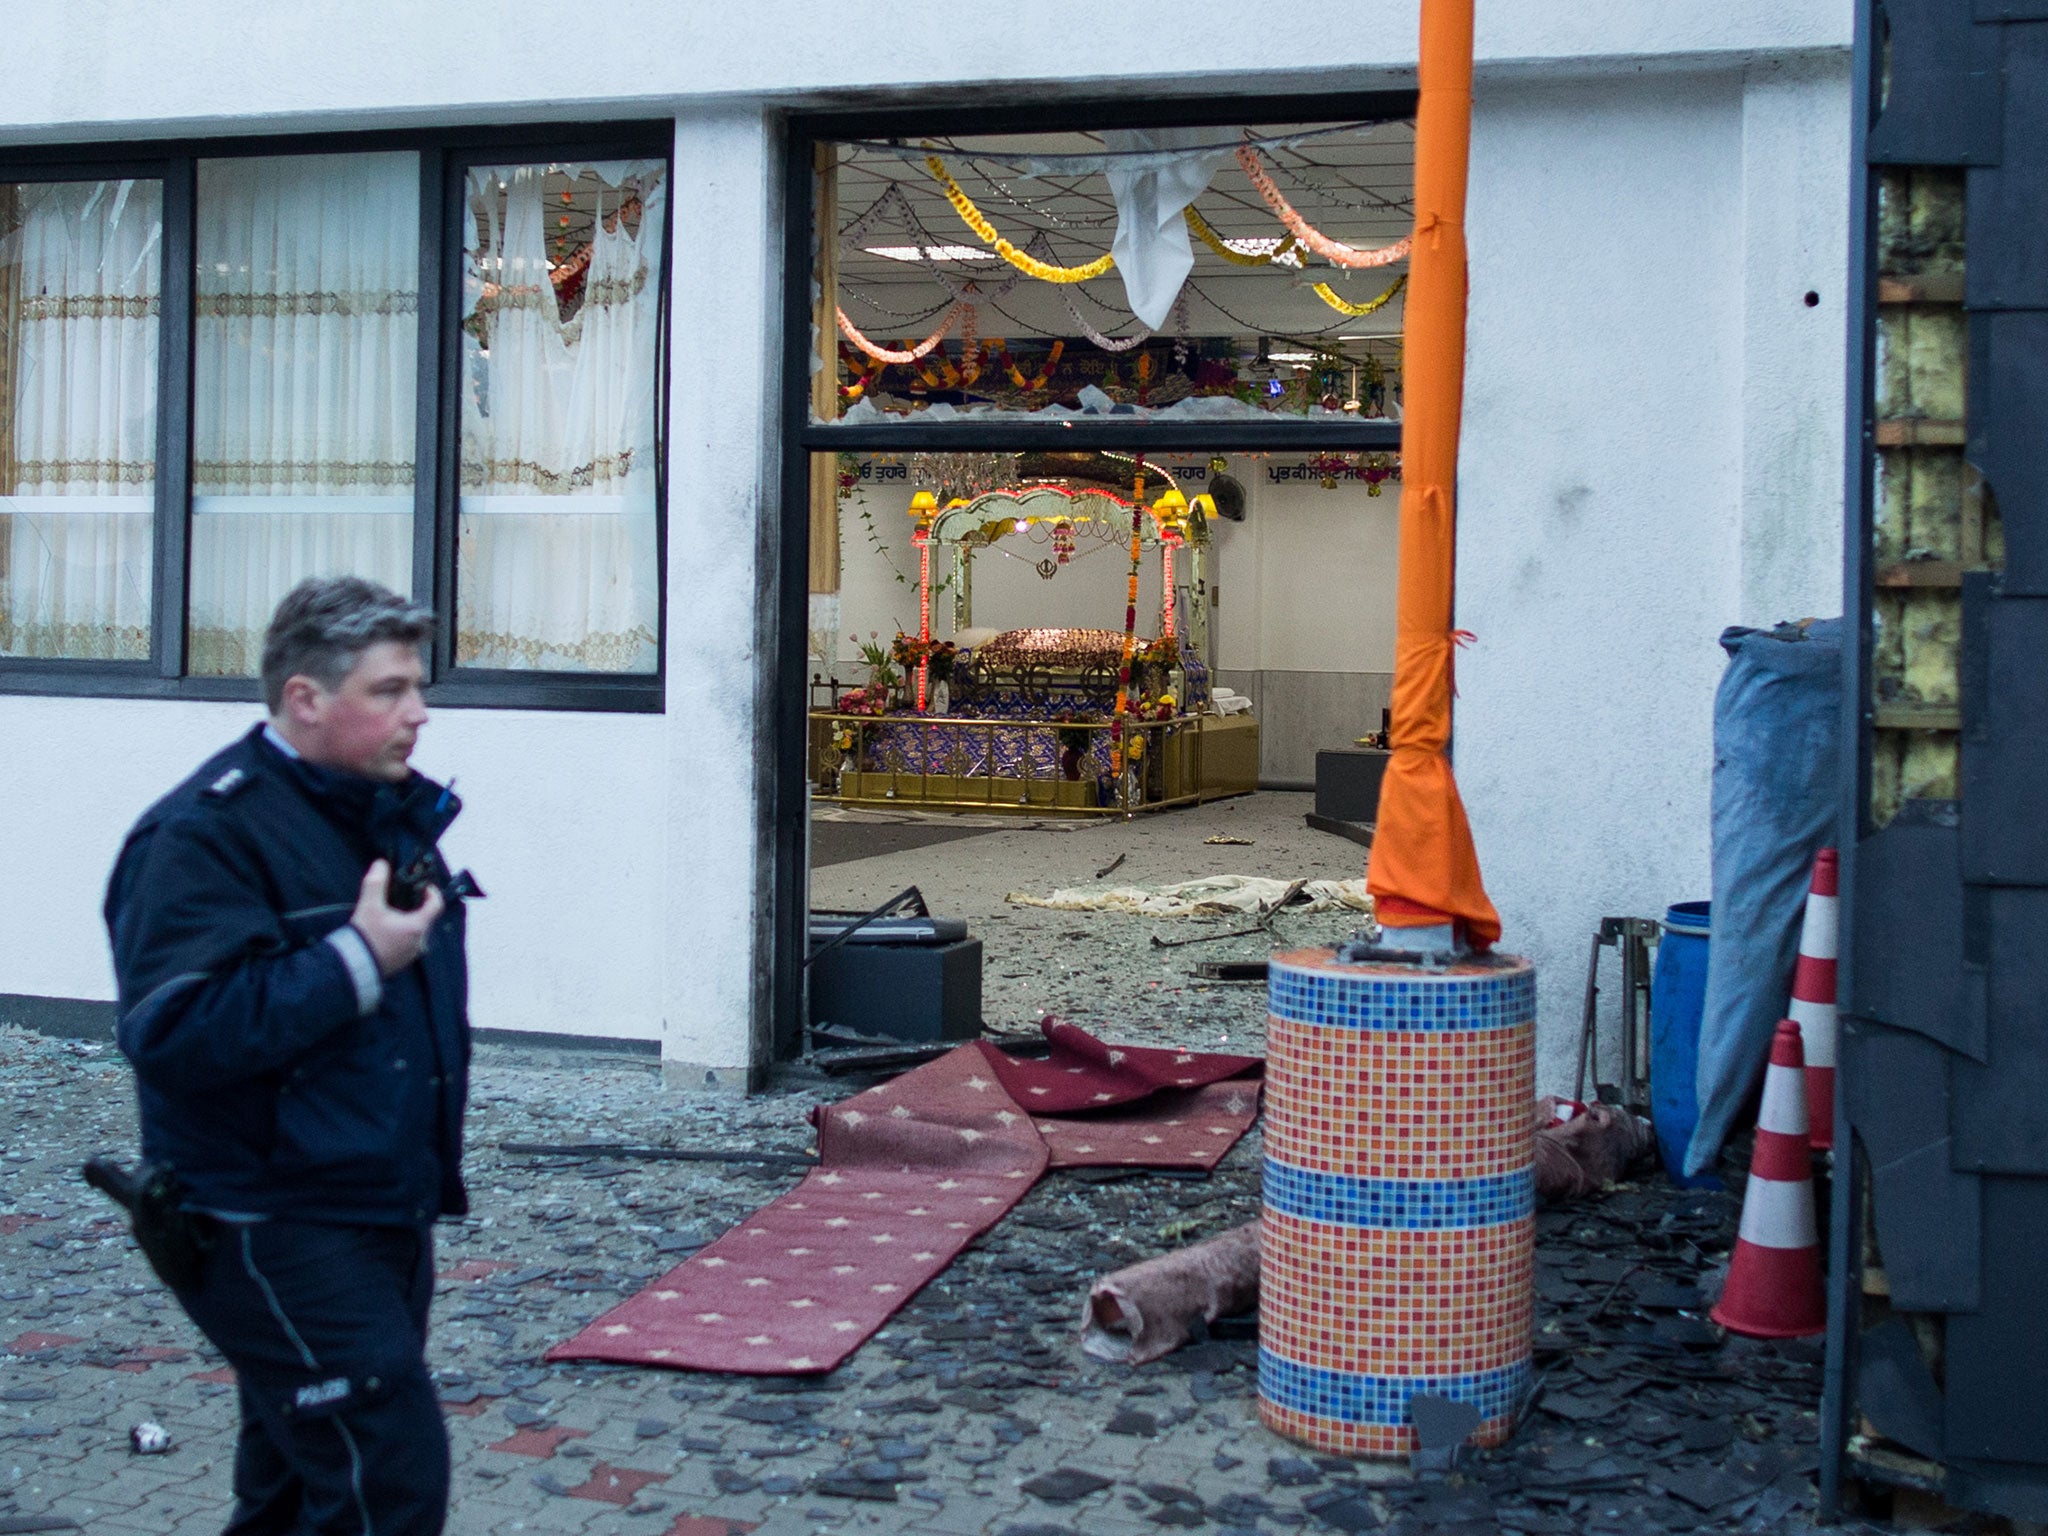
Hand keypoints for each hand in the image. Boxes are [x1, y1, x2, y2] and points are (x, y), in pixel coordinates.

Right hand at [349, 859, 444, 976]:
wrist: (353, 965)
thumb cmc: (364, 936)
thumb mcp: (369, 906)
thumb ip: (376, 883)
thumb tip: (381, 864)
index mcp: (417, 926)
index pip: (437, 905)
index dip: (432, 892)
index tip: (424, 886)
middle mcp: (420, 941)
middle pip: (427, 918)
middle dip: (418, 906)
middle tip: (404, 898)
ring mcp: (413, 953)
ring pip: (418, 931)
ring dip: (410, 921)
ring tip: (393, 914)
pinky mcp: (404, 961)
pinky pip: (410, 942)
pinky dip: (404, 933)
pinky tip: (387, 930)